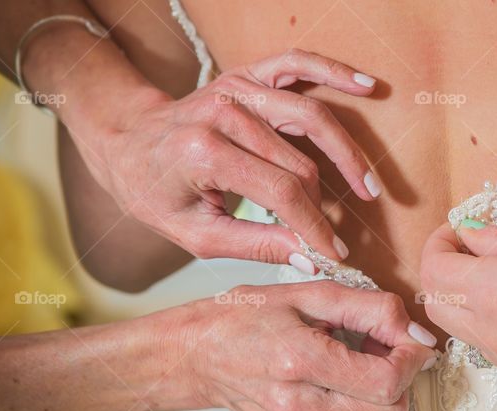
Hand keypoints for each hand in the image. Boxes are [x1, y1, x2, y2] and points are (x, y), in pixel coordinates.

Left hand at [77, 49, 382, 263]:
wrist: (126, 142)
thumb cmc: (155, 193)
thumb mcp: (195, 235)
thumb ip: (253, 246)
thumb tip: (309, 258)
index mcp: (205, 152)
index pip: (280, 193)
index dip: (314, 227)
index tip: (334, 253)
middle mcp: (223, 112)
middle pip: (299, 162)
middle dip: (324, 204)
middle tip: (342, 235)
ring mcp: (236, 88)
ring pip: (310, 117)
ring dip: (347, 154)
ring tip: (369, 187)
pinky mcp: (245, 75)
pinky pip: (297, 65)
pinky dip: (334, 73)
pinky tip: (366, 87)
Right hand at [170, 281, 437, 410]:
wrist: (199, 354)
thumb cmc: (251, 317)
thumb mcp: (310, 294)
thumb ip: (373, 309)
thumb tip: (422, 338)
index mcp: (299, 360)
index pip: (386, 383)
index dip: (412, 361)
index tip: (406, 343)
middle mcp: (295, 407)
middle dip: (403, 384)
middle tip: (384, 359)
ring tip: (370, 387)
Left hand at [420, 220, 496, 387]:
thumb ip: (496, 237)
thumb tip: (465, 235)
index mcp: (496, 291)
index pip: (434, 270)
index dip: (438, 244)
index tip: (457, 230)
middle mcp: (494, 333)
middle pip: (435, 305)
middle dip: (442, 273)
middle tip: (467, 251)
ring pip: (457, 330)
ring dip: (461, 301)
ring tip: (491, 275)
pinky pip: (486, 347)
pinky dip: (486, 323)